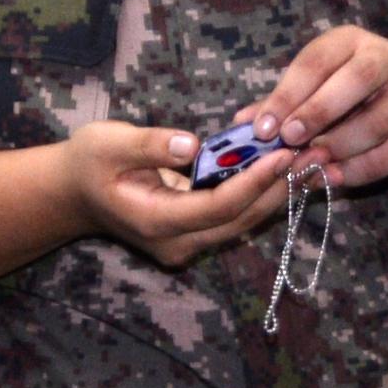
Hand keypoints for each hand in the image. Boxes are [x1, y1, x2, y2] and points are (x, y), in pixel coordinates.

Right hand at [58, 120, 295, 267]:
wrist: (70, 195)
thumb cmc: (87, 163)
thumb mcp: (108, 145)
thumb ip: (151, 146)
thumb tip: (193, 144)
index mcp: (156, 222)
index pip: (218, 205)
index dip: (254, 181)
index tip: (284, 153)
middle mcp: (177, 242)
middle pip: (241, 219)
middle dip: (281, 188)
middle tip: (317, 154)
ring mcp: (186, 243)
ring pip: (243, 222)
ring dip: (278, 192)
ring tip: (315, 160)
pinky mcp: (193, 233)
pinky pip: (235, 215)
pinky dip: (261, 192)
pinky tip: (288, 169)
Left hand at [248, 26, 387, 188]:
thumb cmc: (345, 100)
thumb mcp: (313, 93)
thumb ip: (280, 106)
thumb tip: (242, 123)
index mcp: (351, 41)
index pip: (317, 60)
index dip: (288, 94)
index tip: (263, 128)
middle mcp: (387, 58)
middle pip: (355, 80)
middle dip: (317, 112)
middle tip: (289, 139)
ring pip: (375, 122)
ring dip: (336, 147)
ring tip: (308, 164)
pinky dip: (356, 171)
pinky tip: (331, 177)